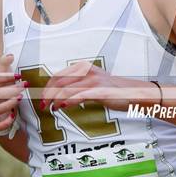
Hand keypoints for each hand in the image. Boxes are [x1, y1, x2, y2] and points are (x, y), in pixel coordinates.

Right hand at [0, 53, 27, 133]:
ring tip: (20, 99)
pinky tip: (14, 116)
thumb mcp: (5, 76)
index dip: (3, 77)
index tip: (18, 75)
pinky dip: (3, 122)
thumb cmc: (4, 87)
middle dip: (9, 90)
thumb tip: (10, 54)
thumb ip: (5, 65)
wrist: (4, 107)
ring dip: (7, 105)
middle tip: (24, 86)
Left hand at [40, 61, 159, 112]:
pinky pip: (79, 95)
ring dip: (55, 100)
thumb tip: (58, 95)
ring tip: (52, 108)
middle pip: (59, 82)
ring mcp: (93, 81)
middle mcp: (87, 72)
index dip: (48, 87)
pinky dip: (68, 101)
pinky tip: (62, 106)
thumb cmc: (111, 90)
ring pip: (67, 89)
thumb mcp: (92, 82)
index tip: (43, 98)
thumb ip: (77, 85)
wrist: (132, 93)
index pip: (58, 76)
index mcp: (83, 68)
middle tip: (43, 106)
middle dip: (48, 94)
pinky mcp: (99, 91)